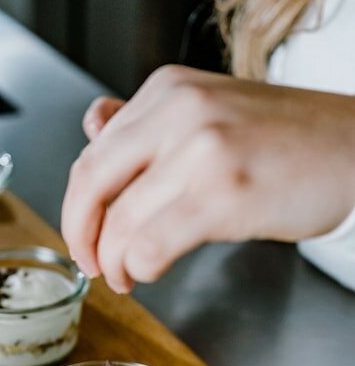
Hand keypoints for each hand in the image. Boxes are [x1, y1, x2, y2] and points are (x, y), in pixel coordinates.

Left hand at [62, 66, 354, 292]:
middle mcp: (179, 110)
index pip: (93, 152)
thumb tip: (92, 125)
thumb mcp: (209, 112)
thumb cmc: (287, 140)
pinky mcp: (224, 194)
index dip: (77, 204)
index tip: (84, 233)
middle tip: (90, 263)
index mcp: (167, 90)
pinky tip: (148, 271)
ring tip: (126, 275)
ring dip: (113, 261)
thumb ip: (147, 123)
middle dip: (80, 234)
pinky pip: (150, 244)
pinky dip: (139, 267)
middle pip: (91, 182)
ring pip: (118, 221)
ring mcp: (202, 150)